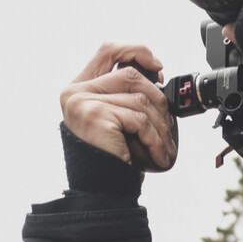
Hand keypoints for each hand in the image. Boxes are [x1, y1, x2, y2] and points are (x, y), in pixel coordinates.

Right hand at [59, 42, 176, 170]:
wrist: (101, 191)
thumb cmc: (112, 155)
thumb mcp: (118, 116)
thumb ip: (125, 91)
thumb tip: (155, 69)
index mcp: (79, 87)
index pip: (108, 50)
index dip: (136, 51)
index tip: (158, 66)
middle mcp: (75, 92)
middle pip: (129, 74)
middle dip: (157, 96)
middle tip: (167, 121)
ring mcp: (83, 102)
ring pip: (140, 98)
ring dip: (161, 124)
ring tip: (164, 144)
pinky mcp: (95, 116)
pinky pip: (139, 119)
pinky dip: (155, 139)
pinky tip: (158, 154)